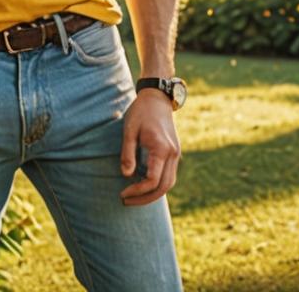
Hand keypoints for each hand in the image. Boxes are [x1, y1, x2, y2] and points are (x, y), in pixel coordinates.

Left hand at [120, 90, 180, 205]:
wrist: (157, 98)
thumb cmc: (141, 111)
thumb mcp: (129, 129)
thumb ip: (128, 153)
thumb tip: (126, 175)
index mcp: (162, 148)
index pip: (153, 180)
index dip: (137, 191)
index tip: (123, 193)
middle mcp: (172, 154)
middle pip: (164, 187)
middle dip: (145, 198)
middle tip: (126, 201)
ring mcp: (175, 154)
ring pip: (168, 183)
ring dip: (152, 194)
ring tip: (134, 196)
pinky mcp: (173, 153)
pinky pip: (168, 175)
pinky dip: (157, 184)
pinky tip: (142, 184)